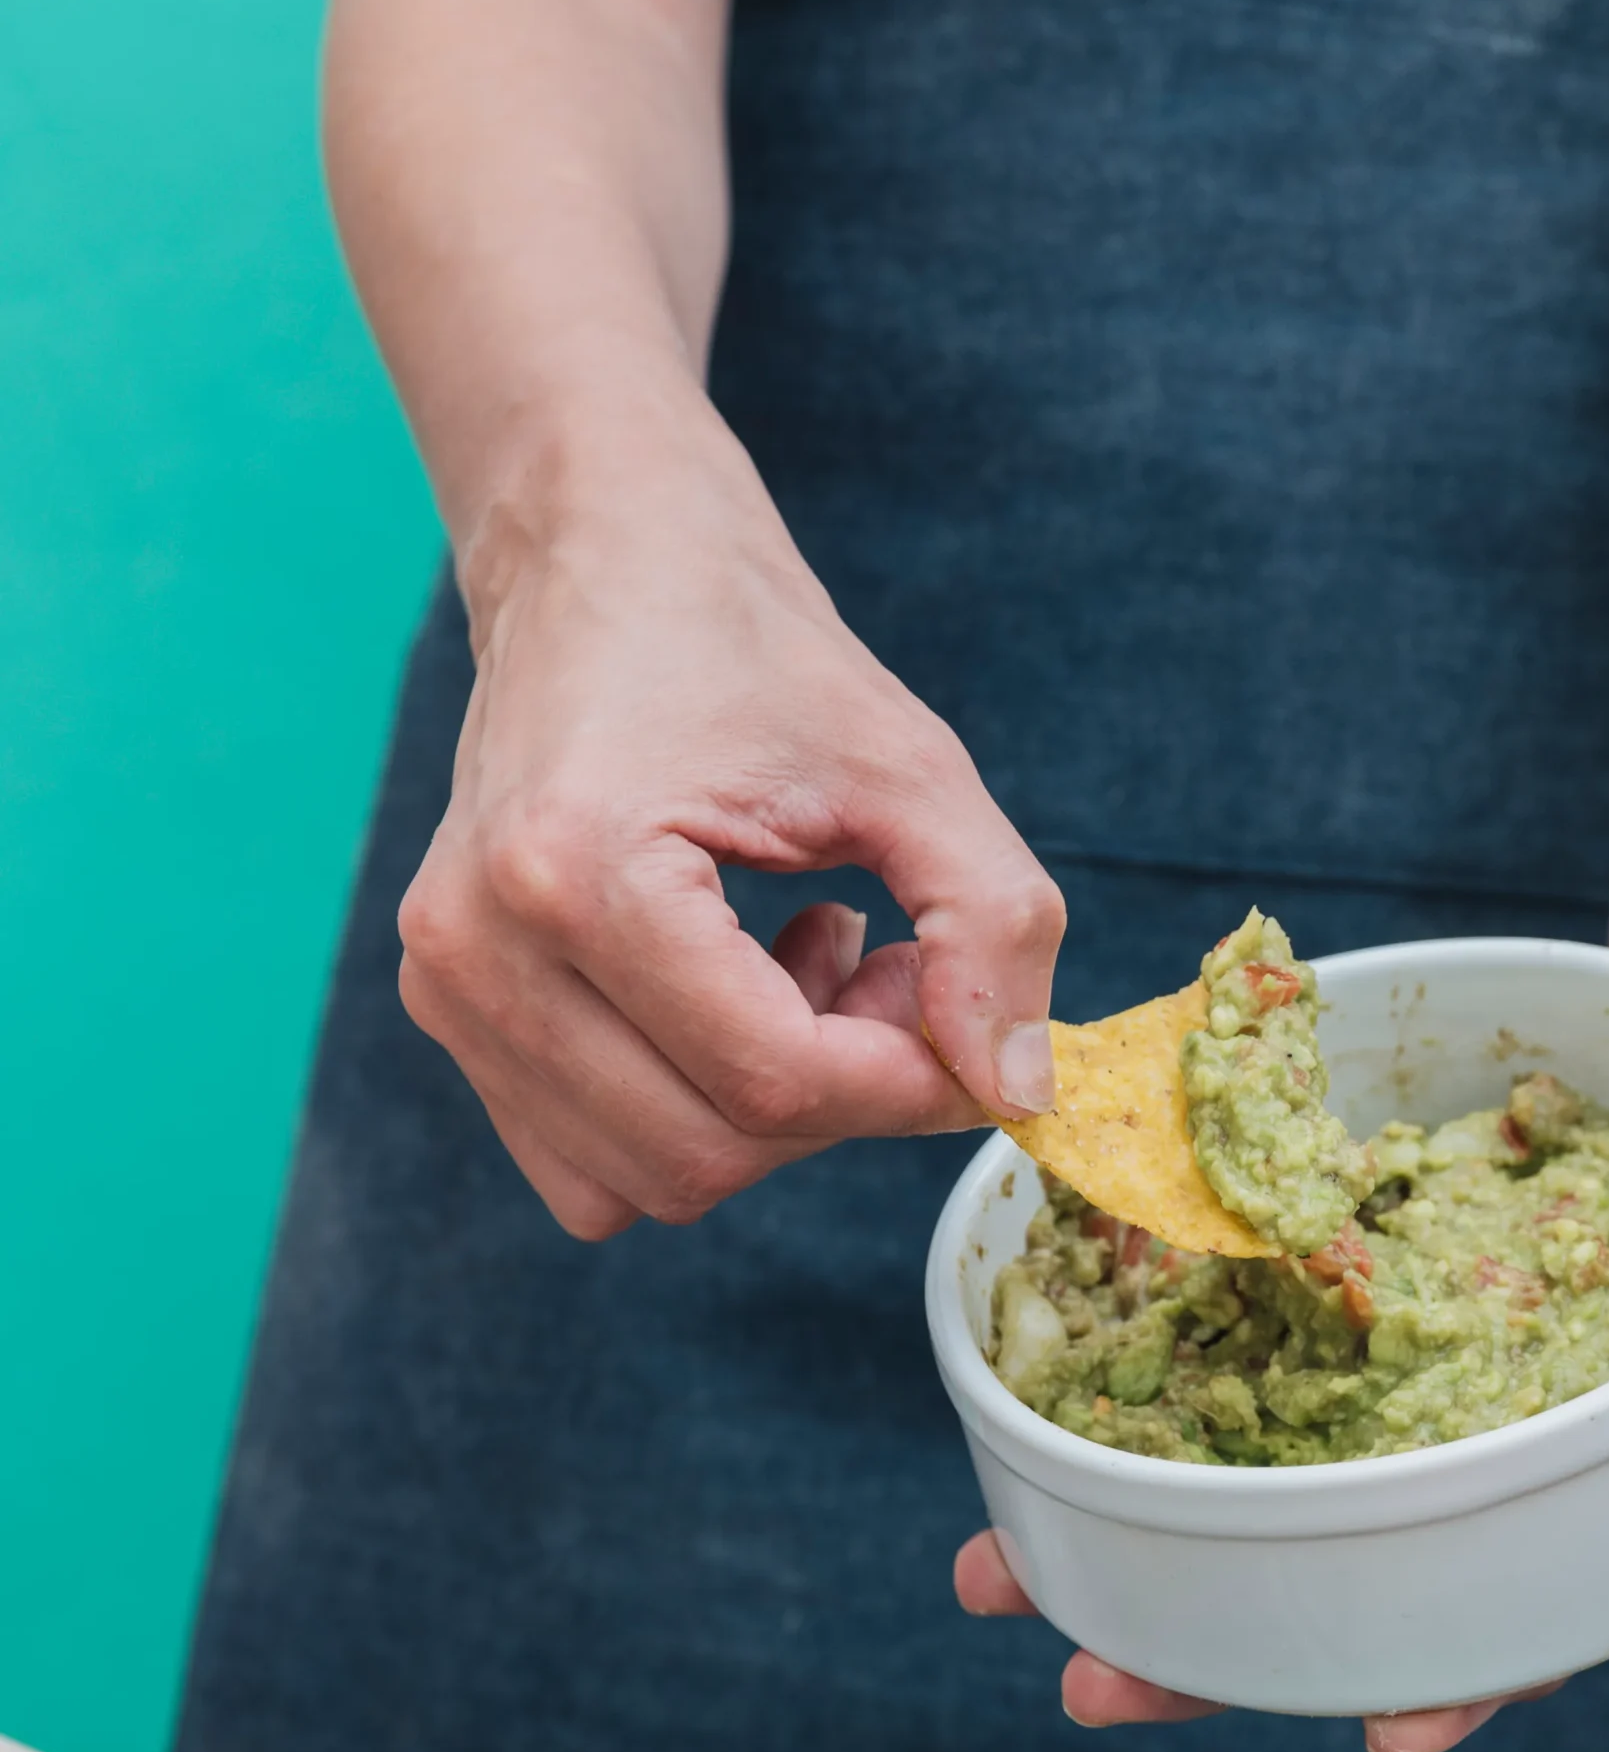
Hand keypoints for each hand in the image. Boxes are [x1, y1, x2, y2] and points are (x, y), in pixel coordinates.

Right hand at [396, 430, 1064, 1238]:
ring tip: (804, 969)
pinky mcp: (451, 1016)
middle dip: (841, 1095)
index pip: (776, 1083)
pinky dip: (694, 1118)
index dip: (908, 1086)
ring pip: (658, 1180)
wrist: (603, 571)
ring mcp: (449, 991)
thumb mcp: (914, 770)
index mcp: (577, 871)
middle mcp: (480, 947)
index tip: (968, 1028)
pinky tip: (732, 999)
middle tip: (887, 969)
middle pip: (712, 1153)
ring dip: (771, 1111)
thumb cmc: (753, 658)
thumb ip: (993, 928)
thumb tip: (1016, 1096)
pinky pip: (596, 1169)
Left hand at [954, 1127, 1608, 1751]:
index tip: (1386, 1730)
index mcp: (1587, 1506)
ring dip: (1115, 1536)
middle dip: (1212, 1650)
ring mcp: (1382, 1389)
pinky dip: (1117, 1380)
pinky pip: (1210, 1344)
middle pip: (1335, 1586)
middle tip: (1092, 1683)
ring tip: (993, 1571)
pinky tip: (1022, 1399)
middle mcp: (1461, 1472)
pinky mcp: (1320, 1290)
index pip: (1522, 1622)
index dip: (1459, 1685)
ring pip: (1238, 1489)